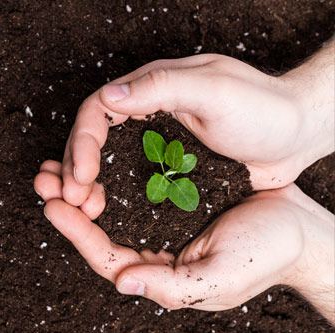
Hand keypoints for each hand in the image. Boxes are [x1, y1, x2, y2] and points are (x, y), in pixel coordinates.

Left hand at [35, 163, 333, 319]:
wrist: (301, 226)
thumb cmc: (267, 253)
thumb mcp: (221, 276)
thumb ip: (172, 285)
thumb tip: (123, 283)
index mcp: (159, 274)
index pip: (104, 257)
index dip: (75, 232)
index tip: (52, 204)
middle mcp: (152, 252)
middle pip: (96, 233)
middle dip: (67, 205)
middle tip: (43, 178)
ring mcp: (158, 226)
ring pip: (107, 210)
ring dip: (79, 187)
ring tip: (54, 166)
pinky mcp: (168, 200)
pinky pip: (128, 189)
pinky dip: (107, 175)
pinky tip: (94, 158)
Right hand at [61, 46, 333, 206]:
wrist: (298, 134)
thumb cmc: (263, 106)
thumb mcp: (214, 89)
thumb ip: (161, 87)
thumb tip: (107, 96)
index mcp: (149, 89)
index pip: (97, 112)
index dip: (80, 143)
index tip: (78, 176)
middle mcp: (144, 116)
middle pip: (93, 140)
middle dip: (72, 168)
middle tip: (65, 199)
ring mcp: (154, 145)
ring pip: (105, 164)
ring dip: (84, 185)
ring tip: (77, 210)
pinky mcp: (166, 170)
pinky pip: (128, 183)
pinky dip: (110, 197)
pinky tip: (101, 214)